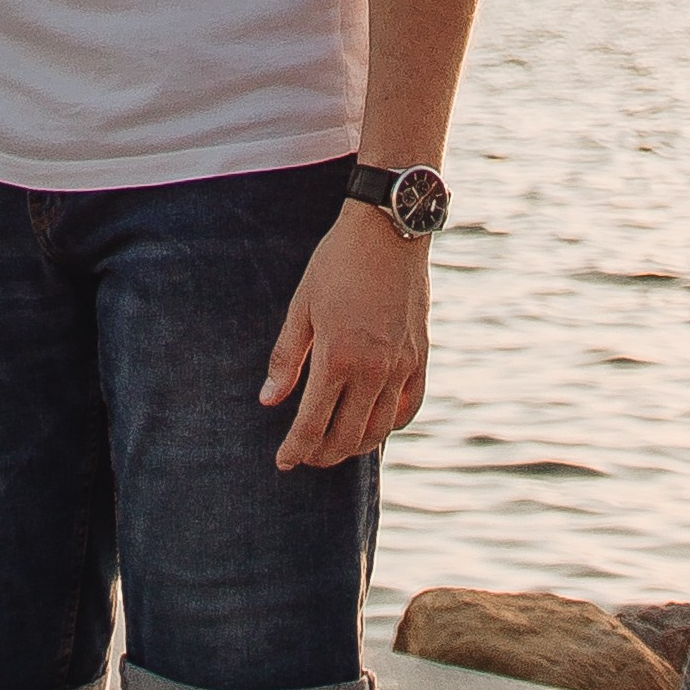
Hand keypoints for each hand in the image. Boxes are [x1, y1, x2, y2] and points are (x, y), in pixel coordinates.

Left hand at [260, 200, 429, 468]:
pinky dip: (390, 425)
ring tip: (335, 444)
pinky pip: (409, 408)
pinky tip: (374, 423)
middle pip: (346, 438)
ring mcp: (401, 365)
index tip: (283, 461)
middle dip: (321, 455)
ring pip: (378, 431)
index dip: (295, 450)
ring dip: (354, 447)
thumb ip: (286, 357)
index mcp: (338, 357)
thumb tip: (268, 400)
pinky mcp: (420, 356)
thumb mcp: (302, 305)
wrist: (388, 228)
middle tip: (305, 454)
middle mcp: (373, 370)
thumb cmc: (338, 262)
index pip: (312, 425)